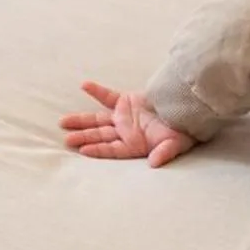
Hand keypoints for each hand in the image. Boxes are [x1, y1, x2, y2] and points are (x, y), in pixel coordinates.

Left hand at [60, 81, 196, 167]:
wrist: (186, 110)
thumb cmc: (182, 131)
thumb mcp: (175, 144)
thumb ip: (164, 153)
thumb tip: (154, 164)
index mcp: (134, 145)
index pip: (112, 149)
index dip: (98, 150)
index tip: (83, 150)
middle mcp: (126, 133)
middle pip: (100, 135)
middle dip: (83, 137)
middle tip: (66, 140)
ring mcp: (124, 117)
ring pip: (98, 120)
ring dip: (82, 120)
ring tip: (63, 122)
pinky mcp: (126, 101)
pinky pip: (108, 96)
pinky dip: (97, 91)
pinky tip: (84, 86)